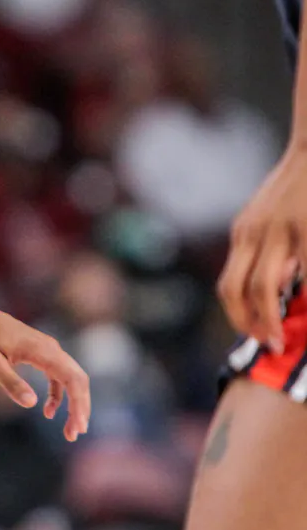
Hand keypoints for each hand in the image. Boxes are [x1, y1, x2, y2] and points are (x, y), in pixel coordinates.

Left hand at [0, 305, 89, 440]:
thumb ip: (11, 382)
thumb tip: (31, 404)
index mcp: (42, 351)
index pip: (73, 379)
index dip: (79, 404)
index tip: (78, 426)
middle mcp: (51, 349)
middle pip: (78, 380)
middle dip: (81, 408)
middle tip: (74, 434)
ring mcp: (48, 350)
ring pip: (71, 378)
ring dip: (73, 403)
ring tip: (68, 429)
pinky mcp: (42, 354)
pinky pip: (58, 376)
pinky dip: (59, 394)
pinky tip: (49, 411)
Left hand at [216, 146, 306, 351]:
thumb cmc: (301, 186)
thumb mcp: (273, 216)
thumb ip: (271, 248)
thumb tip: (282, 285)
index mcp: (244, 232)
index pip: (230, 283)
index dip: (239, 315)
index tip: (255, 335)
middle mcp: (253, 232)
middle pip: (236, 289)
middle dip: (249, 323)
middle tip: (269, 343)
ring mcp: (278, 230)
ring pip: (263, 287)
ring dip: (270, 318)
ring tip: (282, 337)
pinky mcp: (305, 229)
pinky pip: (303, 273)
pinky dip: (304, 296)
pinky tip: (306, 308)